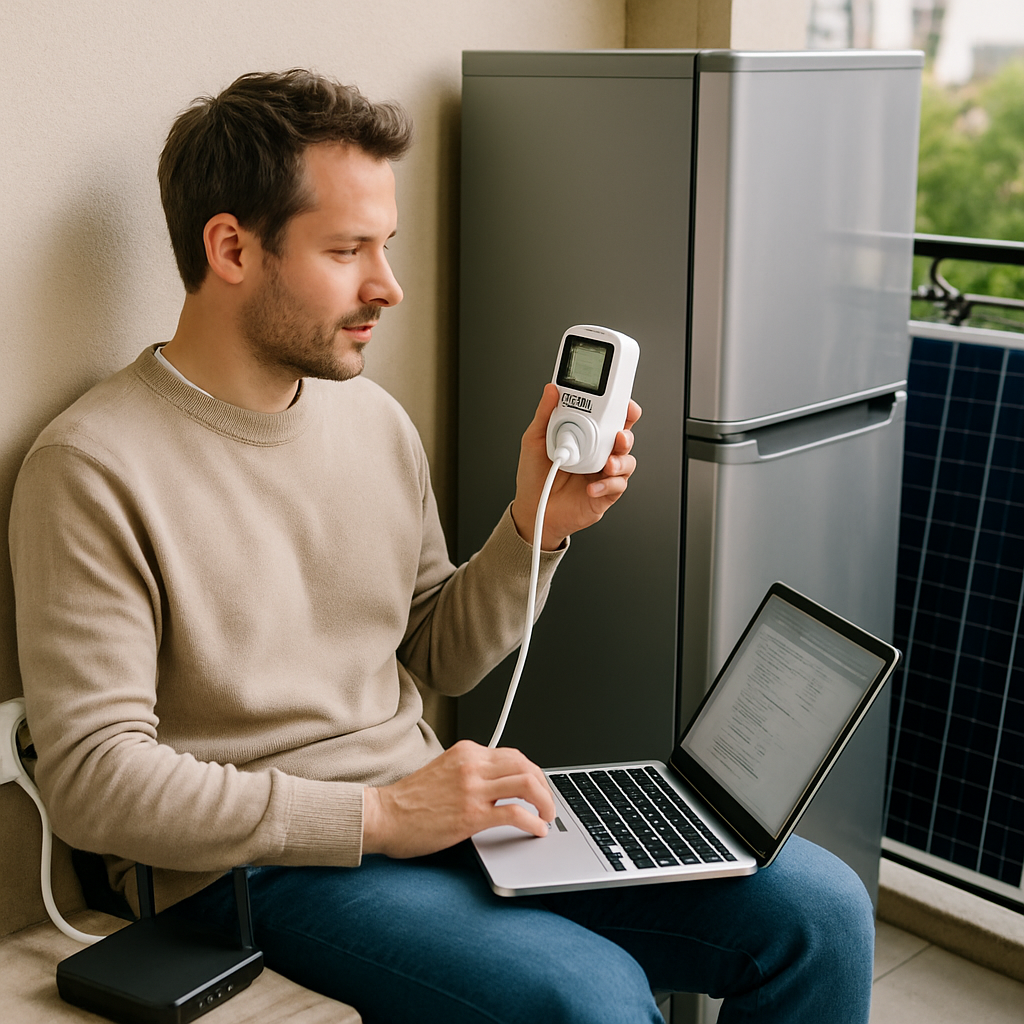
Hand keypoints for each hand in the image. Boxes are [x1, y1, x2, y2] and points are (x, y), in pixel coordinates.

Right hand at [362, 740, 554, 858]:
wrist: (382, 816)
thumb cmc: (408, 800)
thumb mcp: (444, 771)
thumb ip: (471, 772)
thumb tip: (499, 786)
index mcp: (466, 752)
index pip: (513, 755)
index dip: (532, 773)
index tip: (538, 789)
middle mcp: (472, 765)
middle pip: (526, 765)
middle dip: (545, 786)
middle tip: (548, 804)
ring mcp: (473, 788)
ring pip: (527, 784)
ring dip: (545, 802)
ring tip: (547, 817)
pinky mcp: (471, 814)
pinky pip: (515, 813)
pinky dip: (533, 822)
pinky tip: (536, 830)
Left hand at [510, 383, 641, 550]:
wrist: (530, 509)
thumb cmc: (535, 476)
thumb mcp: (534, 440)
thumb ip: (545, 414)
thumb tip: (551, 390)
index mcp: (587, 437)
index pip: (611, 418)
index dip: (621, 409)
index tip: (622, 403)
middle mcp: (598, 453)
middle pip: (624, 438)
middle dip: (627, 433)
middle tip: (619, 434)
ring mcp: (603, 474)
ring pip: (627, 462)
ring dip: (621, 461)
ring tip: (608, 463)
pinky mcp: (604, 494)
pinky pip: (616, 487)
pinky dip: (607, 486)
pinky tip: (590, 487)